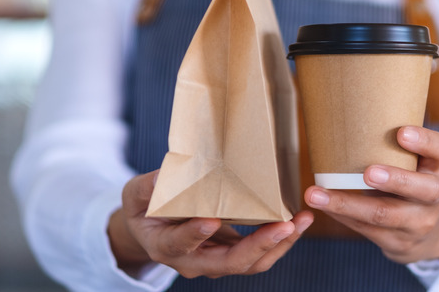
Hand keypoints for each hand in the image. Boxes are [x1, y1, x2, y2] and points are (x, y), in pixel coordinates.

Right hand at [109, 170, 313, 278]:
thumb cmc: (144, 208)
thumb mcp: (136, 194)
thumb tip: (164, 174)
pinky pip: (259, 254)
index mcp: (164, 246)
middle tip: (284, 225)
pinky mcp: (232, 254)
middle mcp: (193, 261)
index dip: (194, 235)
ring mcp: (215, 261)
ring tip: (301, 222)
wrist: (152, 230)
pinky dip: (280, 240)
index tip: (210, 220)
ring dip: (279, 244)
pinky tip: (298, 221)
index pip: (180, 245)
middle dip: (258, 246)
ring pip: (251, 263)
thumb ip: (148, 186)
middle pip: (228, 263)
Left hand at [304, 126, 438, 263]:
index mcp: (436, 167)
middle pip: (421, 189)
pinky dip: (341, 215)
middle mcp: (434, 195)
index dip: (424, 141)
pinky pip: (367, 229)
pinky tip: (322, 206)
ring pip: (384, 214)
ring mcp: (418, 222)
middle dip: (394, 180)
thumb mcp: (415, 165)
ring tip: (316, 194)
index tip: (402, 132)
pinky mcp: (398, 241)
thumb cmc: (411, 183)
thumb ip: (394, 148)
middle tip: (367, 172)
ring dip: (347, 204)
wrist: (428, 234)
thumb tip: (345, 114)